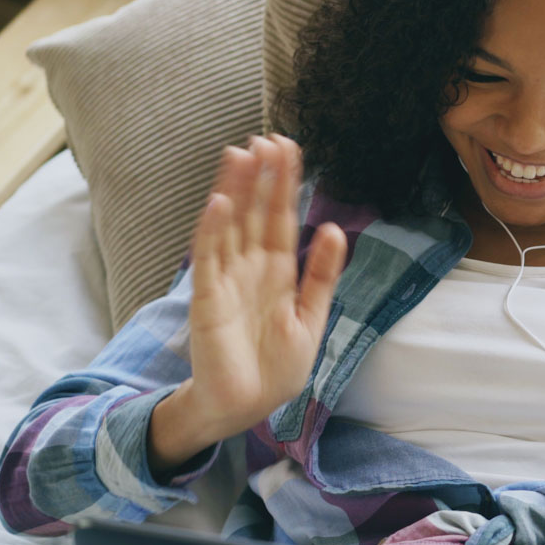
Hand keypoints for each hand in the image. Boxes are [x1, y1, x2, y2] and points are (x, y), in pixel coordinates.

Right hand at [183, 134, 346, 443]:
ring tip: (241, 154)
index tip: (290, 148)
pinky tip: (220, 202)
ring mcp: (227, 280)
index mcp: (278, 272)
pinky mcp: (207, 300)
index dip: (286, 184)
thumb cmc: (277, 366)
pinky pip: (209, 259)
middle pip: (256, 213)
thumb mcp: (311, 316)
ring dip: (235, 191)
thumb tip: (336, 229)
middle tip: (267, 138)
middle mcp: (250, 268)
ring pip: (230, 225)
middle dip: (261, 177)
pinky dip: (213, 231)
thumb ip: (323, 274)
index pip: (283, 218)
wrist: (247, 405)